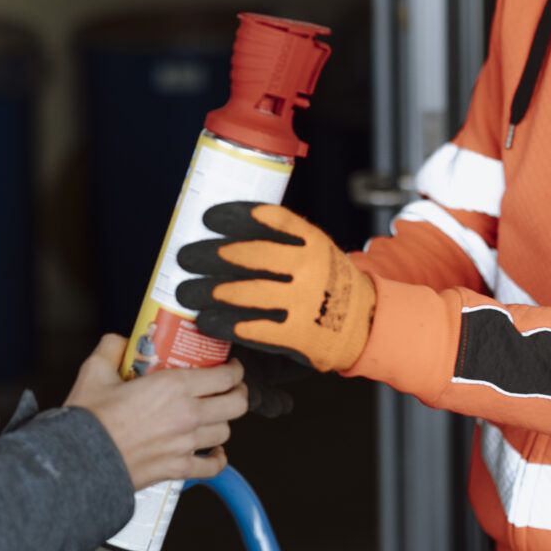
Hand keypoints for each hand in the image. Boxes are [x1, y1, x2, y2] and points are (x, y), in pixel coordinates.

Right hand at [64, 334, 248, 489]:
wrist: (81, 462)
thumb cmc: (89, 419)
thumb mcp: (95, 371)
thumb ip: (111, 348)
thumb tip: (120, 341)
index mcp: (173, 387)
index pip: (224, 376)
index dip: (234, 369)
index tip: (230, 366)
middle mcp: (187, 415)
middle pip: (236, 404)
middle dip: (238, 393)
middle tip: (230, 388)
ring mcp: (186, 445)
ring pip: (225, 432)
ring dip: (223, 422)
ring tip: (214, 415)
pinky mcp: (178, 469)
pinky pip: (213, 467)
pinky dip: (217, 459)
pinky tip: (212, 452)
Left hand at [173, 203, 375, 372]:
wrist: (364, 323)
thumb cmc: (327, 281)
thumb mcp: (316, 250)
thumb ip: (283, 240)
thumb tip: (226, 228)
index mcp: (312, 241)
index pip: (270, 220)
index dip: (235, 216)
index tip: (207, 218)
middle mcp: (310, 268)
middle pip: (252, 256)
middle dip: (211, 255)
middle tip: (186, 257)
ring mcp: (305, 302)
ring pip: (249, 293)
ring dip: (211, 292)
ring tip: (186, 292)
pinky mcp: (300, 334)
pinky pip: (256, 328)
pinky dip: (227, 324)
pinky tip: (206, 321)